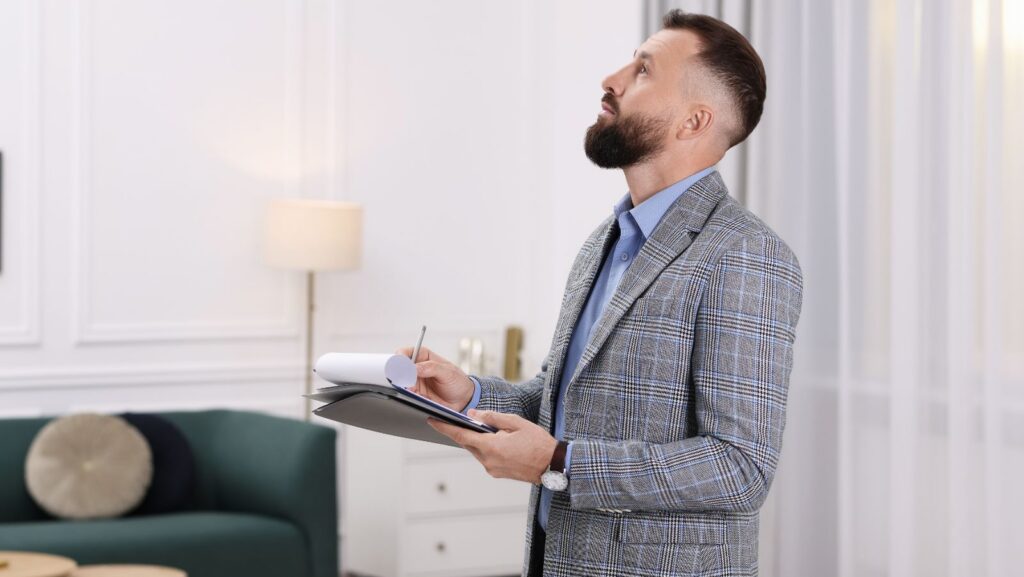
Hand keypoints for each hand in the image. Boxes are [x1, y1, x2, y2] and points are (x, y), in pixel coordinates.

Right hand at [395, 346, 474, 411]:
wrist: (463, 401)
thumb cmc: (458, 382)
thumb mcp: (448, 372)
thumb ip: (432, 368)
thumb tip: (415, 368)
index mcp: (424, 356)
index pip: (407, 352)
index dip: (401, 357)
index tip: (401, 364)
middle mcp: (417, 368)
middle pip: (400, 368)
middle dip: (400, 374)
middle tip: (407, 379)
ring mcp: (416, 382)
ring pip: (402, 382)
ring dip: (404, 386)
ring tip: (413, 389)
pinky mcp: (416, 394)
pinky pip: (407, 395)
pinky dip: (409, 396)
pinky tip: (417, 396)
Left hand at [427, 409, 558, 484]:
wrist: (553, 465)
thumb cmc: (538, 443)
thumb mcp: (516, 423)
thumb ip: (492, 418)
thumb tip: (473, 415)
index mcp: (491, 447)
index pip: (461, 436)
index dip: (444, 428)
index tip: (431, 420)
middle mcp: (488, 461)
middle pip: (468, 443)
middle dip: (464, 431)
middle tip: (464, 419)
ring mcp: (492, 469)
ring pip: (476, 450)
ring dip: (479, 440)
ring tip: (493, 430)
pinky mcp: (496, 473)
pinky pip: (485, 457)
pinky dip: (486, 447)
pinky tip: (498, 441)